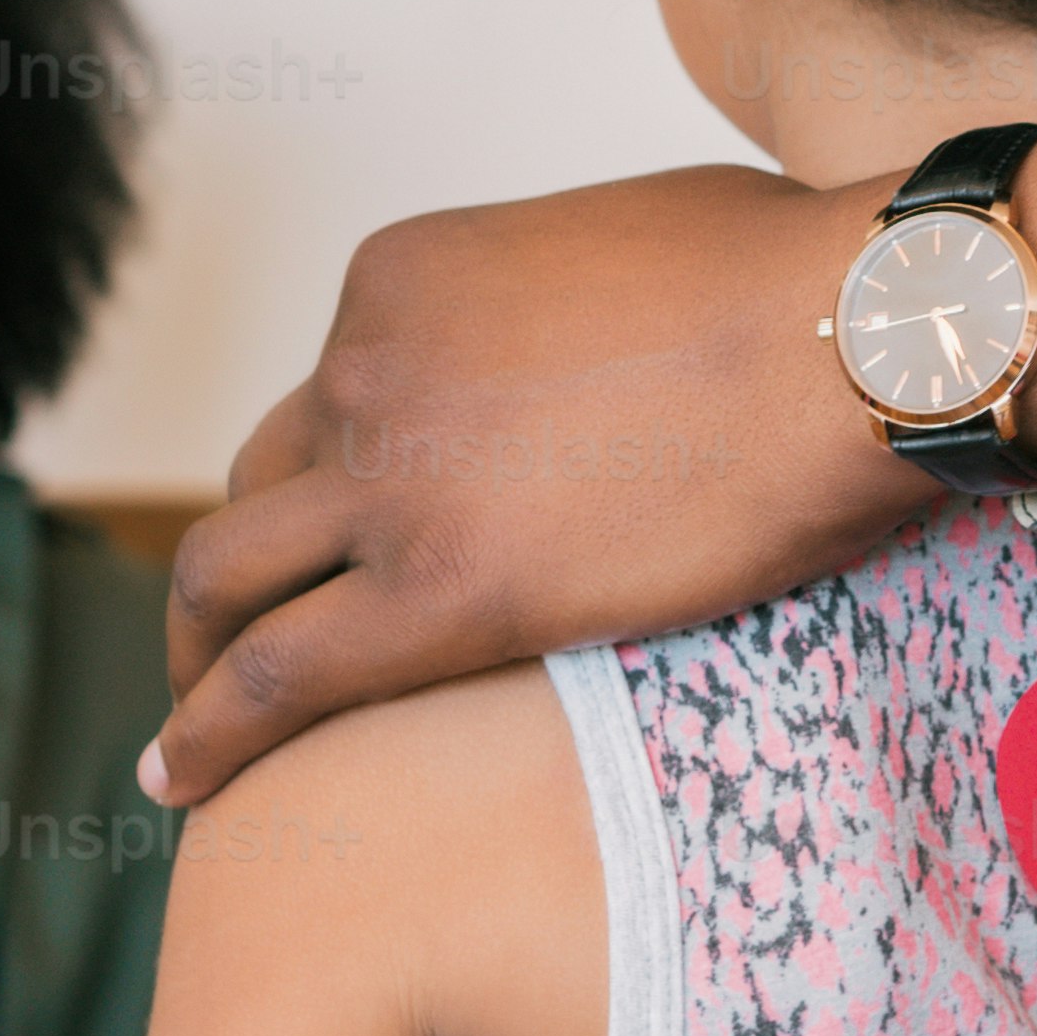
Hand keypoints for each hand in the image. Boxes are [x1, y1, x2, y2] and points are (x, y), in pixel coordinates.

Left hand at [150, 167, 916, 804]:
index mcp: (408, 278)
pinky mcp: (435, 587)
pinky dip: (209, 737)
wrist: (859, 336)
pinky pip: (274, 678)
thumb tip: (638, 356)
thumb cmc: (810, 287)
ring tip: (195, 733)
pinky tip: (177, 785)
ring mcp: (389, 475)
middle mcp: (368, 365)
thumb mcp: (643, 250)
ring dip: (201, 657)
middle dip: (237, 572)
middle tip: (233, 642)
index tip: (355, 539)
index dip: (342, 477)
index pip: (335, 392)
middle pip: (256, 484)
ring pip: (228, 579)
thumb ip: (584, 307)